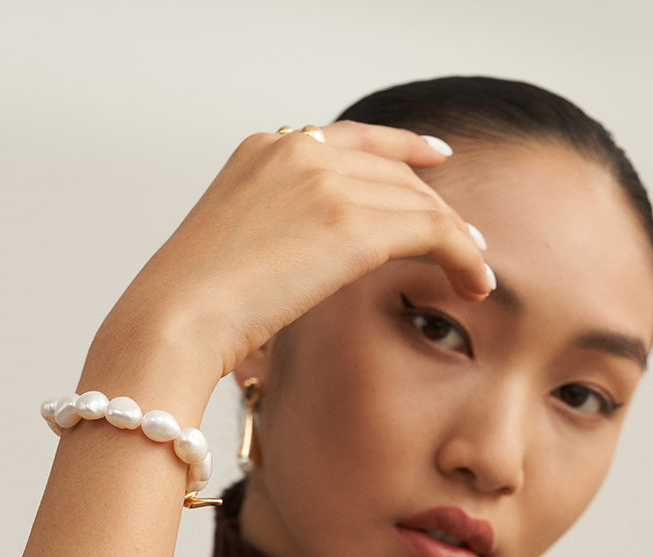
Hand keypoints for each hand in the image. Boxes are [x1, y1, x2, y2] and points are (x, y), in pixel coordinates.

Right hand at [88, 121, 494, 388]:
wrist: (175, 321)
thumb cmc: (190, 313)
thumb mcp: (232, 251)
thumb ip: (276, 235)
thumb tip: (304, 262)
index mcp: (264, 150)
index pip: (351, 139)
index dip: (402, 148)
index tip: (435, 160)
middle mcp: (298, 150)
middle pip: (394, 171)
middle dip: (437, 206)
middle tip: (469, 244)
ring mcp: (325, 180)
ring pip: (420, 200)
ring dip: (457, 239)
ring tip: (477, 275)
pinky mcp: (352, 222)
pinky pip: (433, 228)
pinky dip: (462, 254)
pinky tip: (474, 283)